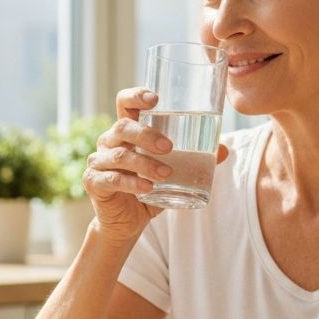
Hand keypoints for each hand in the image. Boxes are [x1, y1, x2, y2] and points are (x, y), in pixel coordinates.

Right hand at [84, 88, 227, 245]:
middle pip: (123, 127)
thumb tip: (224, 150)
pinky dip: (132, 183)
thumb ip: (194, 160)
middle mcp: (109, 142)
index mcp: (126, 132)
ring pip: (119, 155)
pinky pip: (112, 179)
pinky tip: (147, 187)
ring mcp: (99, 161)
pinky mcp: (94, 183)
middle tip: (170, 147)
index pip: (124, 103)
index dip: (136, 96)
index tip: (155, 99)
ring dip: (144, 163)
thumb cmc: (148, 189)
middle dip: (147, 134)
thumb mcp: (173, 173)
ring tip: (166, 174)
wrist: (126, 222)